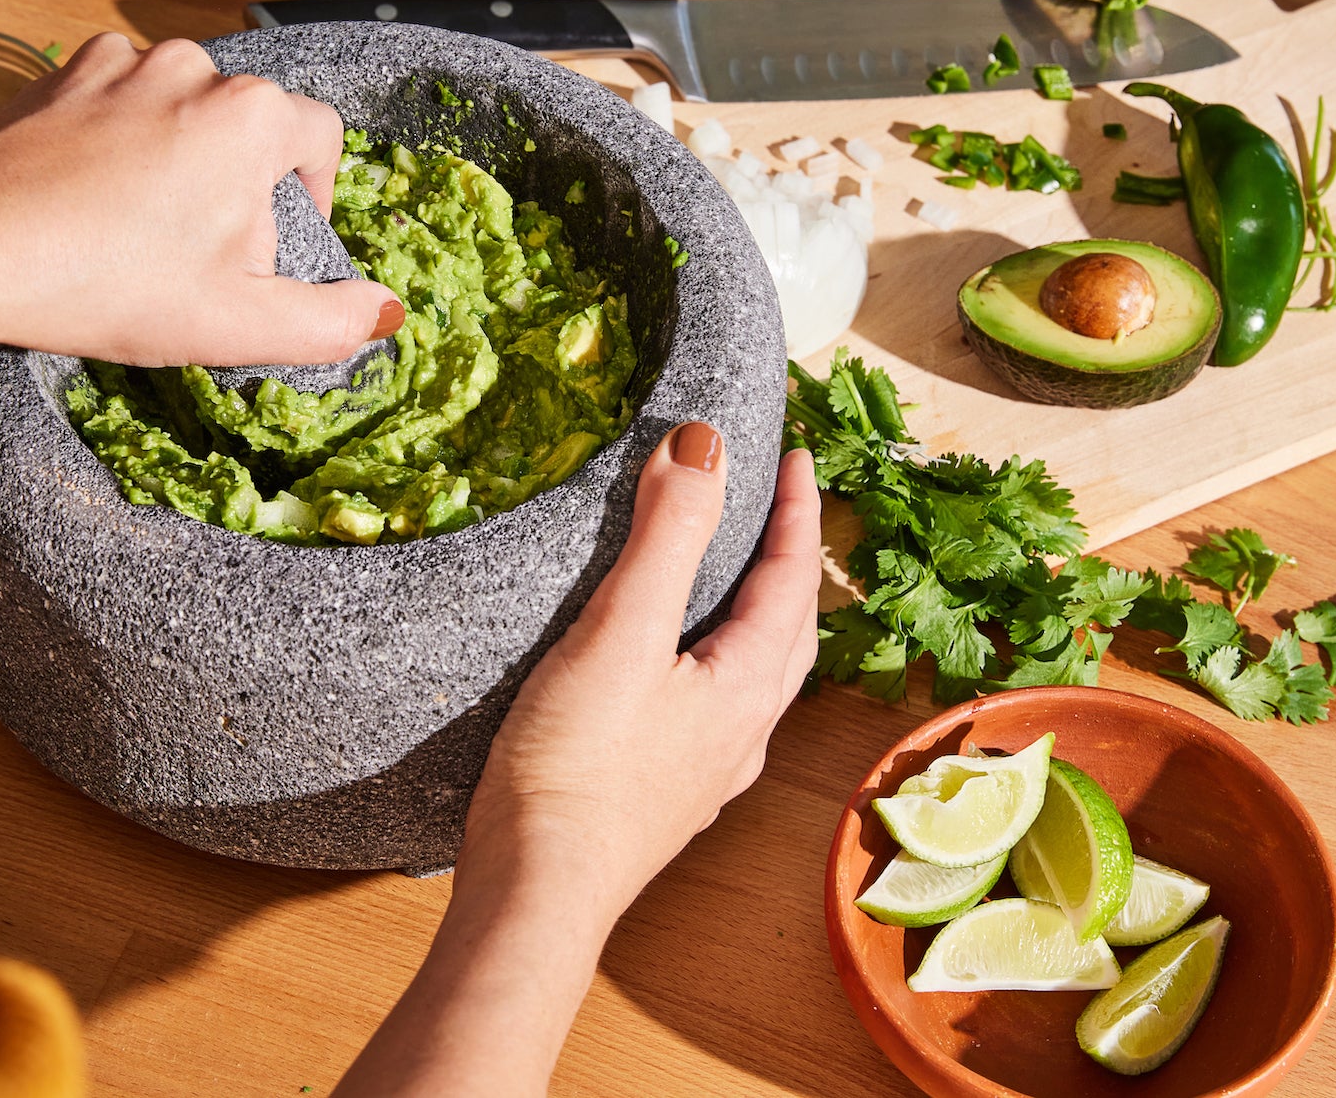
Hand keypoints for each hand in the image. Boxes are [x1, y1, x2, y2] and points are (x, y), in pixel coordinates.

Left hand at [0, 33, 402, 366]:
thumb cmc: (97, 284)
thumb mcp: (233, 325)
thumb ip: (328, 322)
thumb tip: (382, 310)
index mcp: (252, 116)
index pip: (319, 140)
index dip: (309, 198)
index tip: (270, 247)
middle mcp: (195, 67)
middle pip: (248, 130)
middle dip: (234, 192)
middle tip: (189, 261)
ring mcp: (124, 61)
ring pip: (184, 115)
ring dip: (176, 167)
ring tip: (130, 235)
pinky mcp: (66, 68)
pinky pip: (123, 103)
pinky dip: (120, 146)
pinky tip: (88, 202)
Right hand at [459, 429, 823, 924]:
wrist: (534, 893)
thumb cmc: (576, 769)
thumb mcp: (621, 632)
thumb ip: (667, 534)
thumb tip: (706, 443)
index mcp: (747, 687)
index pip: (794, 581)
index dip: (800, 512)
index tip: (799, 456)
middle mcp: (742, 733)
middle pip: (788, 631)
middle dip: (790, 561)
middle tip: (775, 507)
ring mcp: (706, 773)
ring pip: (755, 676)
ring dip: (756, 616)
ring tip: (730, 578)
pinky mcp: (662, 796)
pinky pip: (712, 709)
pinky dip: (712, 662)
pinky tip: (670, 672)